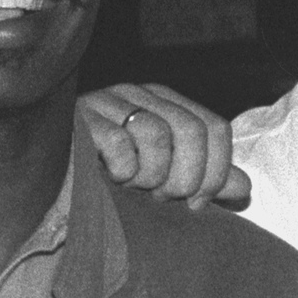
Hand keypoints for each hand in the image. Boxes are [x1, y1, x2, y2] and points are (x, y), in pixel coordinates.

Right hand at [78, 85, 249, 208]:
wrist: (52, 180)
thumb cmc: (110, 179)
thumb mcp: (164, 179)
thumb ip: (204, 180)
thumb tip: (245, 188)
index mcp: (166, 103)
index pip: (215, 128)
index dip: (215, 172)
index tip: (196, 203)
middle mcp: (140, 94)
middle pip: (192, 131)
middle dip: (185, 178)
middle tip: (162, 198)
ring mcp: (108, 101)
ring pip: (157, 134)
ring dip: (151, 176)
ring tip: (134, 188)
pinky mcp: (80, 118)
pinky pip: (119, 142)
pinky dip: (122, 170)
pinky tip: (111, 179)